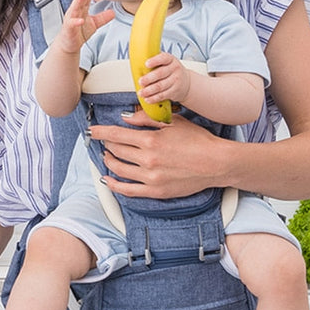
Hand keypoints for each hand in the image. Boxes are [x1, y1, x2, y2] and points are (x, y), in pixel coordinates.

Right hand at [55, 0, 113, 53]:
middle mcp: (75, 12)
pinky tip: (80, 20)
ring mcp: (71, 20)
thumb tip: (113, 12)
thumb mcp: (94, 24)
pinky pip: (72, 24)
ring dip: (78, 1)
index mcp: (81, 9)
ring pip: (74, 8)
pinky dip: (76, 22)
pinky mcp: (68, 29)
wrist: (69, 45)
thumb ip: (103, 17)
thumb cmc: (78, 33)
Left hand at [89, 110, 221, 198]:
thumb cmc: (198, 140)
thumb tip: (125, 118)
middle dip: (108, 144)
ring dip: (109, 161)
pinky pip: (128, 190)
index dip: (100, 132)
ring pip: (119, 169)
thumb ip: (146, 120)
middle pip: (116, 150)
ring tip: (107, 155)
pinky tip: (108, 179)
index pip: (116, 135)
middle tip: (105, 140)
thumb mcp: (173, 122)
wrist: (217, 163)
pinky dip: (114, 185)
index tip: (92, 131)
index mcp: (150, 140)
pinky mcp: (156, 191)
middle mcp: (148, 160)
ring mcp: (151, 178)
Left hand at [136, 52, 189, 104]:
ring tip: (141, 93)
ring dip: (149, 90)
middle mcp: (174, 69)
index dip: (154, 61)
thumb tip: (136, 65)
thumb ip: (154, 62)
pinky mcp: (175, 91)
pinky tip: (148, 99)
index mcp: (170, 59)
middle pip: (160, 73)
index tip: (146, 64)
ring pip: (161, 86)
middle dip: (149, 78)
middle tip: (140, 82)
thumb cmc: (170, 71)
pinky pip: (163, 95)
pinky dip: (154, 98)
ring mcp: (176, 80)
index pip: (163, 58)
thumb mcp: (166, 63)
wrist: (187, 83)